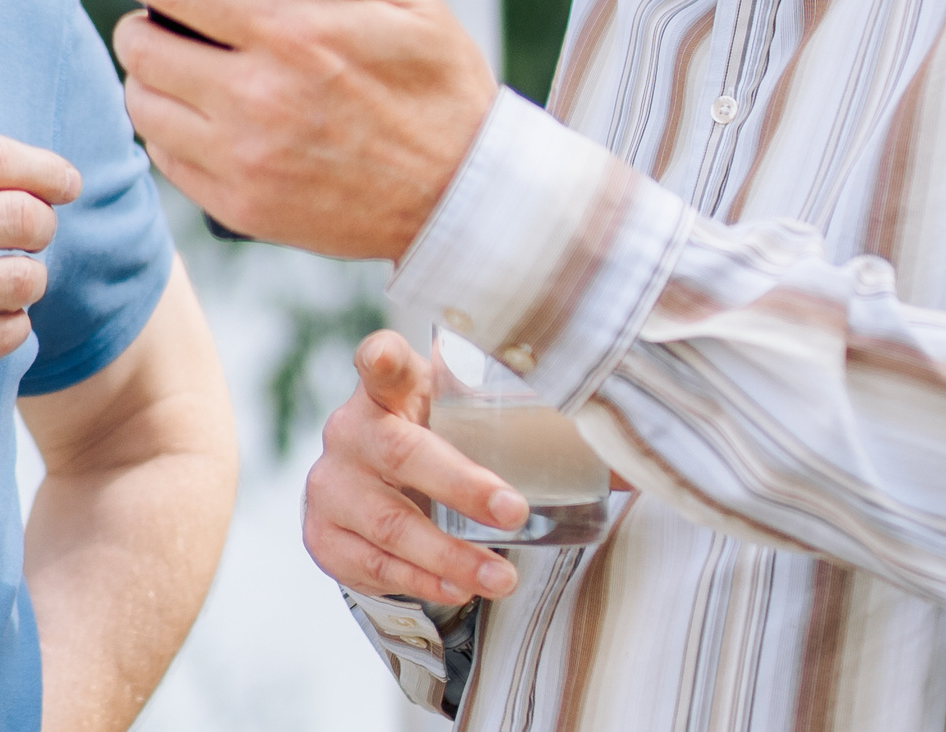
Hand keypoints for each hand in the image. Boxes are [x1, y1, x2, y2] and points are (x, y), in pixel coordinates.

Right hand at [0, 134, 79, 415]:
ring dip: (27, 281)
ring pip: (23, 280)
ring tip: (3, 282)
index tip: (67, 183)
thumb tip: (14, 173)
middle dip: (43, 226)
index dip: (47, 168)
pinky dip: (8, 326)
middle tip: (32, 237)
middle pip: (25, 217)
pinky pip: (3, 335)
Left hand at [99, 0, 494, 259]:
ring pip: (143, 105)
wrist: (462, 199)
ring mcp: (244, 157)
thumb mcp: (409, 3)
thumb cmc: (438, 90)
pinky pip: (166, 159)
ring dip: (146, 79)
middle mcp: (257, 97)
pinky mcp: (241, 206)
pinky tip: (195, 116)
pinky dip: (167, 131)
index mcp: (294, 35)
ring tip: (172, 66)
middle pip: (142, 47)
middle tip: (154, 17)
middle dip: (139, 22)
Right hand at [304, 331, 523, 603]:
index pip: (380, 362)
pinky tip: (456, 588)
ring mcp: (330, 485)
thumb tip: (622, 465)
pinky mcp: (322, 534)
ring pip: (391, 525)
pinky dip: (420, 582)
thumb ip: (522, 422)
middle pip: (401, 454)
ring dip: (451, 557)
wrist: (368, 490)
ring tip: (503, 578)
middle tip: (515, 512)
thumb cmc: (433, 443)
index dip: (380, 358)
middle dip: (462, 487)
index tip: (382, 357)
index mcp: (389, 390)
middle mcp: (351, 431)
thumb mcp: (462, 420)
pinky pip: (374, 566)